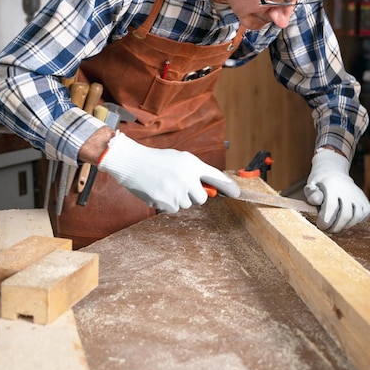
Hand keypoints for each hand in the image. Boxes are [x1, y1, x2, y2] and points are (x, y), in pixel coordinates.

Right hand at [98, 131, 239, 212]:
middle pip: (202, 198)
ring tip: (164, 185)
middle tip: (180, 187)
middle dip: (194, 196)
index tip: (238, 194)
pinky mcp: (166, 201)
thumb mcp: (179, 160)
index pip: (216, 176)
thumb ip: (195, 172)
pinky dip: (166, 204)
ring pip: (186, 204)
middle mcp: (187, 177)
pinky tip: (157, 191)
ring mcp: (177, 190)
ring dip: (178, 199)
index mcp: (192, 163)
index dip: (228, 186)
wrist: (132, 162)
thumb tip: (208, 191)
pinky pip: (173, 209)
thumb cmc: (156, 161)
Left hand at [304, 149, 369, 232]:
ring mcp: (358, 195)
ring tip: (336, 226)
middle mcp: (347, 190)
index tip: (320, 225)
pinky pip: (363, 216)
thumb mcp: (311, 185)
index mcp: (332, 186)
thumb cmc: (319, 184)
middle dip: (335, 227)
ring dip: (345, 226)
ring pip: (356, 217)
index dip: (326, 220)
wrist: (333, 173)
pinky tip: (346, 221)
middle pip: (346, 214)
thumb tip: (315, 200)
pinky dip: (355, 222)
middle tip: (327, 229)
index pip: (332, 206)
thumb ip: (311, 193)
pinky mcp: (365, 201)